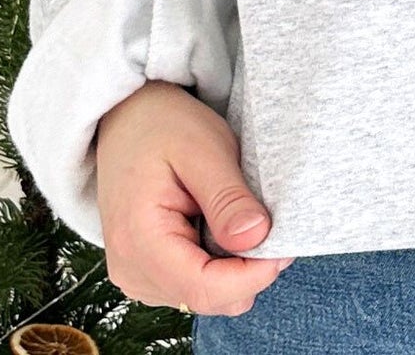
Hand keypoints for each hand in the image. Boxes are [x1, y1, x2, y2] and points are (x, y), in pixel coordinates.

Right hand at [95, 80, 293, 316]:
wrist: (128, 117)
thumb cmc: (164, 127)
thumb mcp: (203, 149)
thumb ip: (228, 198)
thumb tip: (256, 239)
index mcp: (139, 241)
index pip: (204, 288)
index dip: (253, 275)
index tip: (286, 244)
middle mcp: (131, 270)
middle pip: (208, 297)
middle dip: (249, 270)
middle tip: (273, 222)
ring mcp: (137, 275)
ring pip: (206, 296)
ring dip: (235, 267)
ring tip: (240, 216)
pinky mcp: (147, 271)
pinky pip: (195, 284)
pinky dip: (219, 263)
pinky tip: (220, 226)